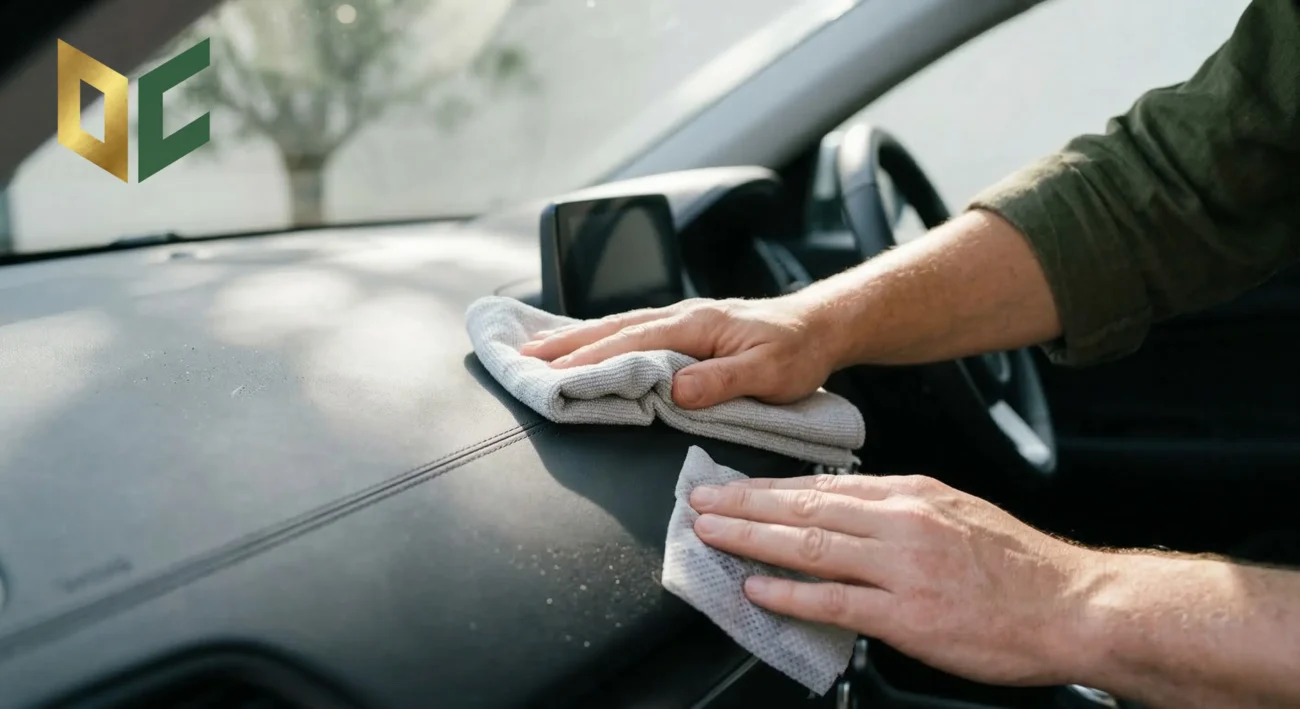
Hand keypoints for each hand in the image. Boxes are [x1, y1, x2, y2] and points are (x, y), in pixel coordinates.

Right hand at [519, 297, 839, 408]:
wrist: (821, 325)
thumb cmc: (799, 350)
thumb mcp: (770, 372)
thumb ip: (723, 381)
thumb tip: (676, 391)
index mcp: (696, 324)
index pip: (632, 344)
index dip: (590, 360)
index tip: (553, 375)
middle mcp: (682, 316)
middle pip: (612, 329)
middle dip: (565, 344)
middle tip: (522, 358)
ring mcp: (681, 319)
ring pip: (617, 326)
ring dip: (575, 337)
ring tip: (535, 348)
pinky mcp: (685, 328)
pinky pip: (632, 329)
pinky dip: (599, 335)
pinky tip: (581, 342)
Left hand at [687, 473, 1102, 685]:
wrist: (1074, 605)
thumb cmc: (1017, 564)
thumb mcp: (955, 512)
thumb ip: (898, 509)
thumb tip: (843, 507)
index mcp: (911, 494)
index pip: (821, 484)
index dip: (766, 486)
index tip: (729, 487)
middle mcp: (902, 522)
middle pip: (805, 506)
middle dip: (744, 505)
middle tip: (700, 502)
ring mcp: (904, 568)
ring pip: (811, 545)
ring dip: (752, 539)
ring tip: (711, 536)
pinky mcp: (910, 615)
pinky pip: (837, 601)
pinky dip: (791, 594)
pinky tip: (758, 589)